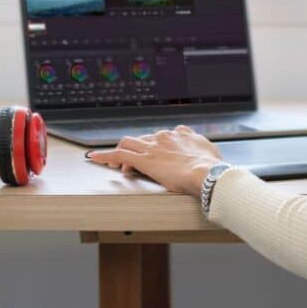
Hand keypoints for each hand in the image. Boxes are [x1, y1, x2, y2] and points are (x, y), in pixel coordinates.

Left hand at [86, 126, 223, 197]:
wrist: (206, 173)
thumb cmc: (211, 167)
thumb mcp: (211, 152)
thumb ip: (203, 149)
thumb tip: (205, 153)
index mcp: (181, 134)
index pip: (162, 136)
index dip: (155, 146)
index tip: (155, 154)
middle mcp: (165, 137)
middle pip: (144, 139)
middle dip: (137, 149)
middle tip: (132, 162)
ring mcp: (153, 147)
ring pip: (128, 143)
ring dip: (120, 152)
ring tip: (112, 161)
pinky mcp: (143, 159)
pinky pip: (118, 154)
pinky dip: (104, 156)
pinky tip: (94, 157)